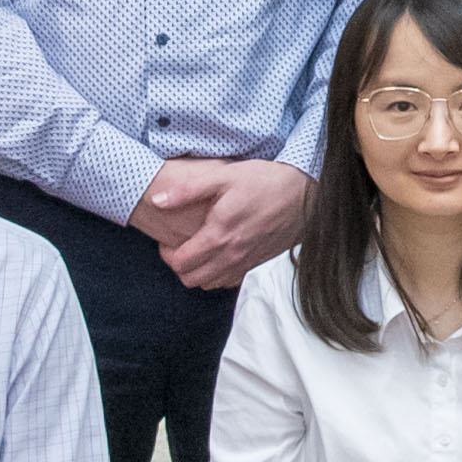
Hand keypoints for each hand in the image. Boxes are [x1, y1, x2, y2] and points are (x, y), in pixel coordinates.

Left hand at [134, 157, 308, 290]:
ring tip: (198, 250)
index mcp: (219, 235)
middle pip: (192, 279)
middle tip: (180, 247)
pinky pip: (230, 282)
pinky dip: (218, 274)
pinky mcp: (258, 264)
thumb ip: (187, 190)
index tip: (168, 241)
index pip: (180, 263)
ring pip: (210, 285)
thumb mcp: (223, 176)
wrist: (304, 192)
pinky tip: (219, 254)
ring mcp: (247, 263)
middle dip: (179, 266)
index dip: (166, 255)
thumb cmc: (264, 181)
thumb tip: (157, 201)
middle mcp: (232, 255)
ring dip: (198, 272)